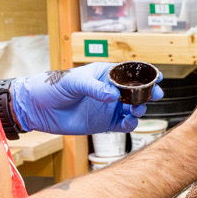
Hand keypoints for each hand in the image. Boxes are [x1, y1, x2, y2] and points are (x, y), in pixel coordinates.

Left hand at [10, 63, 163, 135]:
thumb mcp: (74, 82)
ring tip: (136, 110)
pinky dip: (130, 124)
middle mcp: (111, 91)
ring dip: (140, 109)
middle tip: (155, 95)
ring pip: (133, 108)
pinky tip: (128, 122)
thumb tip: (113, 96)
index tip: (157, 77)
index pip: (130, 73)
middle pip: (137, 92)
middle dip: (148, 93)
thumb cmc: (54, 87)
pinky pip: (124, 124)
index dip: (145, 75)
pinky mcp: (105, 123)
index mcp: (106, 75)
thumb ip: (95, 88)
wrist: (39, 108)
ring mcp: (109, 107)